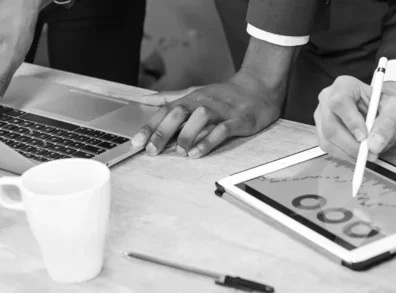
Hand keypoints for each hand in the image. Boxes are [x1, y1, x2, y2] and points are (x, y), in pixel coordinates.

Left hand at [130, 71, 283, 157]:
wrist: (258, 87)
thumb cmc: (224, 95)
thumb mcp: (195, 92)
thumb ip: (170, 97)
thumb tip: (146, 99)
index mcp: (191, 99)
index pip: (166, 111)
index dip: (150, 126)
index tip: (136, 142)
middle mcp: (203, 103)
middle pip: (178, 113)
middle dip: (163, 132)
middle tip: (151, 151)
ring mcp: (220, 111)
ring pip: (200, 119)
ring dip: (187, 135)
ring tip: (178, 152)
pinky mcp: (237, 120)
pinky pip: (222, 130)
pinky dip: (209, 141)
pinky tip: (198, 153)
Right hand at [314, 76, 395, 160]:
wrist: (381, 110)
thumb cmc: (387, 106)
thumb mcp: (395, 110)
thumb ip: (387, 124)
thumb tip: (374, 144)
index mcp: (345, 85)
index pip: (340, 102)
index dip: (351, 121)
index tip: (364, 137)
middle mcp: (328, 98)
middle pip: (330, 124)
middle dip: (350, 144)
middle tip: (369, 153)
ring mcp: (322, 115)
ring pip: (327, 138)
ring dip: (348, 152)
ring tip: (367, 153)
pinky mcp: (321, 129)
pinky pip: (327, 146)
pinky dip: (344, 154)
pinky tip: (357, 152)